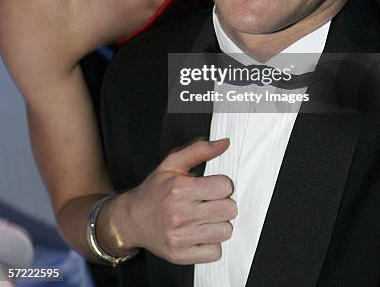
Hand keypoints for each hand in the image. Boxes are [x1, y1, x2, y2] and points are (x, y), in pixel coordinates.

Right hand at [114, 138, 235, 263]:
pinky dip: (212, 243)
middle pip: (229, 209)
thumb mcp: (172, 163)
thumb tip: (224, 143)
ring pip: (225, 232)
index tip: (213, 186)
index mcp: (179, 189)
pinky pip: (216, 252)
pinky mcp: (180, 256)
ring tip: (206, 218)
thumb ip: (199, 150)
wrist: (131, 219)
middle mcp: (179, 214)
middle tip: (211, 202)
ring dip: (219, 224)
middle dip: (224, 204)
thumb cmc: (155, 190)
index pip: (224, 186)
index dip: (222, 185)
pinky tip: (201, 233)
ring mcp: (180, 237)